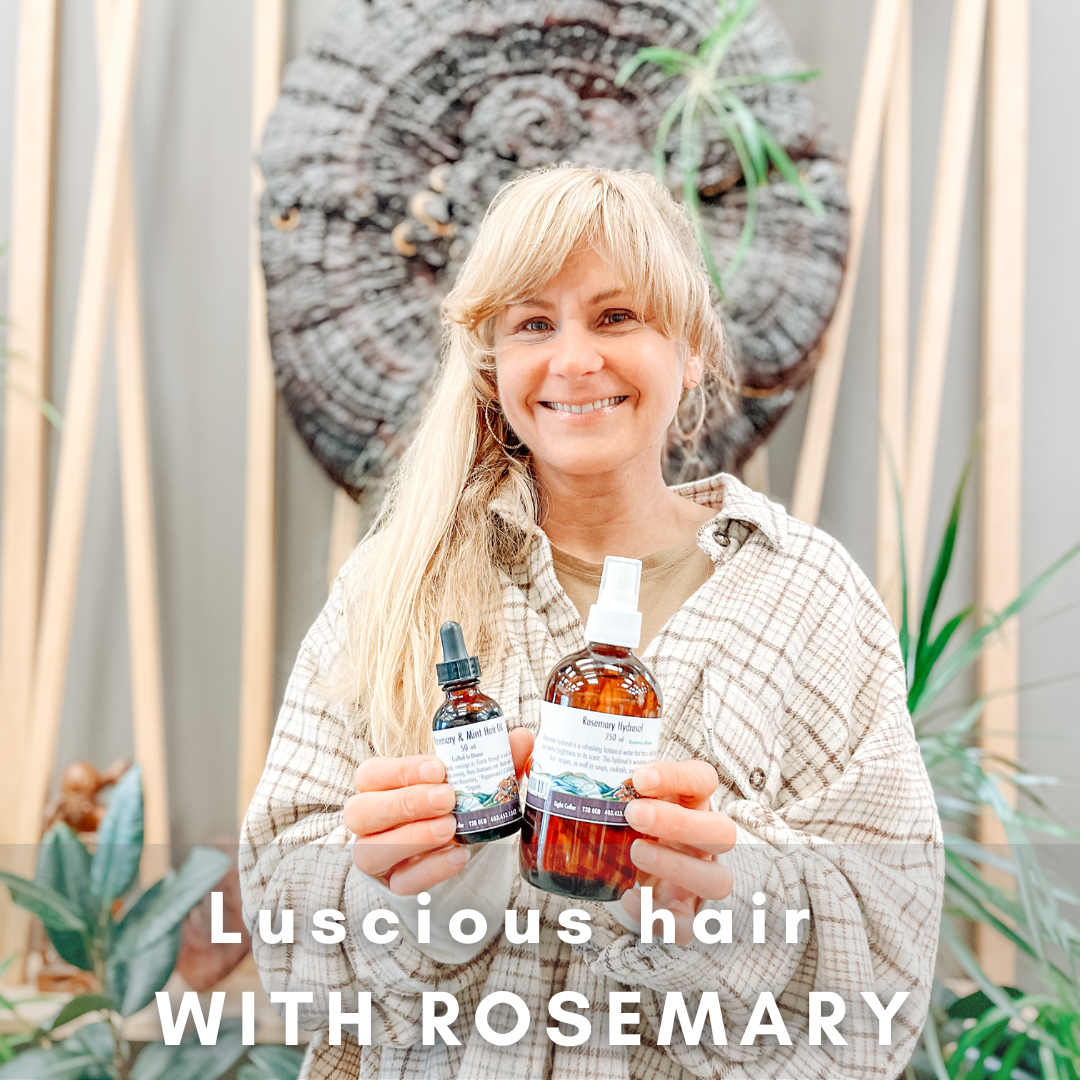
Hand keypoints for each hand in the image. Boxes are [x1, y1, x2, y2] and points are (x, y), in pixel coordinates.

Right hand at [344, 727, 533, 895]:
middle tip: (447, 798)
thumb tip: (521, 737)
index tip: (439, 769)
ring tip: (450, 828)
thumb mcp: (472, 778)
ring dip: (412, 837)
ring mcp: (376, 856)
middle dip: (406, 802)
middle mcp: (368, 821)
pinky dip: (431, 869)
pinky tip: (459, 855)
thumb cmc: (453, 802)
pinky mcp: (394, 884)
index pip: (370, 774)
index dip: (400, 771)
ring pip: (370, 851)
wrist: (455, 846)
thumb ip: (494, 758)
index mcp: (378, 785)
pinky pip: (403, 882)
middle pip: (361, 812)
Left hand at [621, 760, 734, 943]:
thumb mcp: (631, 804)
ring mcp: (701, 883)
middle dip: (679, 822)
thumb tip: (574, 780)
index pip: (704, 780)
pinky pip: (686, 925)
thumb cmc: (634, 829)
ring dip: (677, 866)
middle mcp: (707, 844)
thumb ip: (617, 793)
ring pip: (717, 881)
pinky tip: (628, 897)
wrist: (636, 876)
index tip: (640, 779)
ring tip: (635, 853)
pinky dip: (656, 914)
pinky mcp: (686, 917)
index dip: (678, 777)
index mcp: (694, 805)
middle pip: (722, 832)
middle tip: (634, 815)